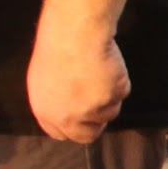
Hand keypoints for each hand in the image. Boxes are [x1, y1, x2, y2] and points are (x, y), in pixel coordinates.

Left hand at [28, 17, 132, 143]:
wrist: (74, 33)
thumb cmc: (58, 48)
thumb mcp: (45, 81)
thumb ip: (56, 102)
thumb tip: (70, 110)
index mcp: (46, 111)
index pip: (63, 135)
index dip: (76, 128)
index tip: (85, 120)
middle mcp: (67, 117)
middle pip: (88, 135)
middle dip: (97, 121)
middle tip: (101, 102)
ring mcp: (89, 110)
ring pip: (109, 112)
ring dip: (109, 95)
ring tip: (100, 71)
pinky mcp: (110, 97)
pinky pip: (122, 93)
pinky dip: (119, 80)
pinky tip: (108, 65)